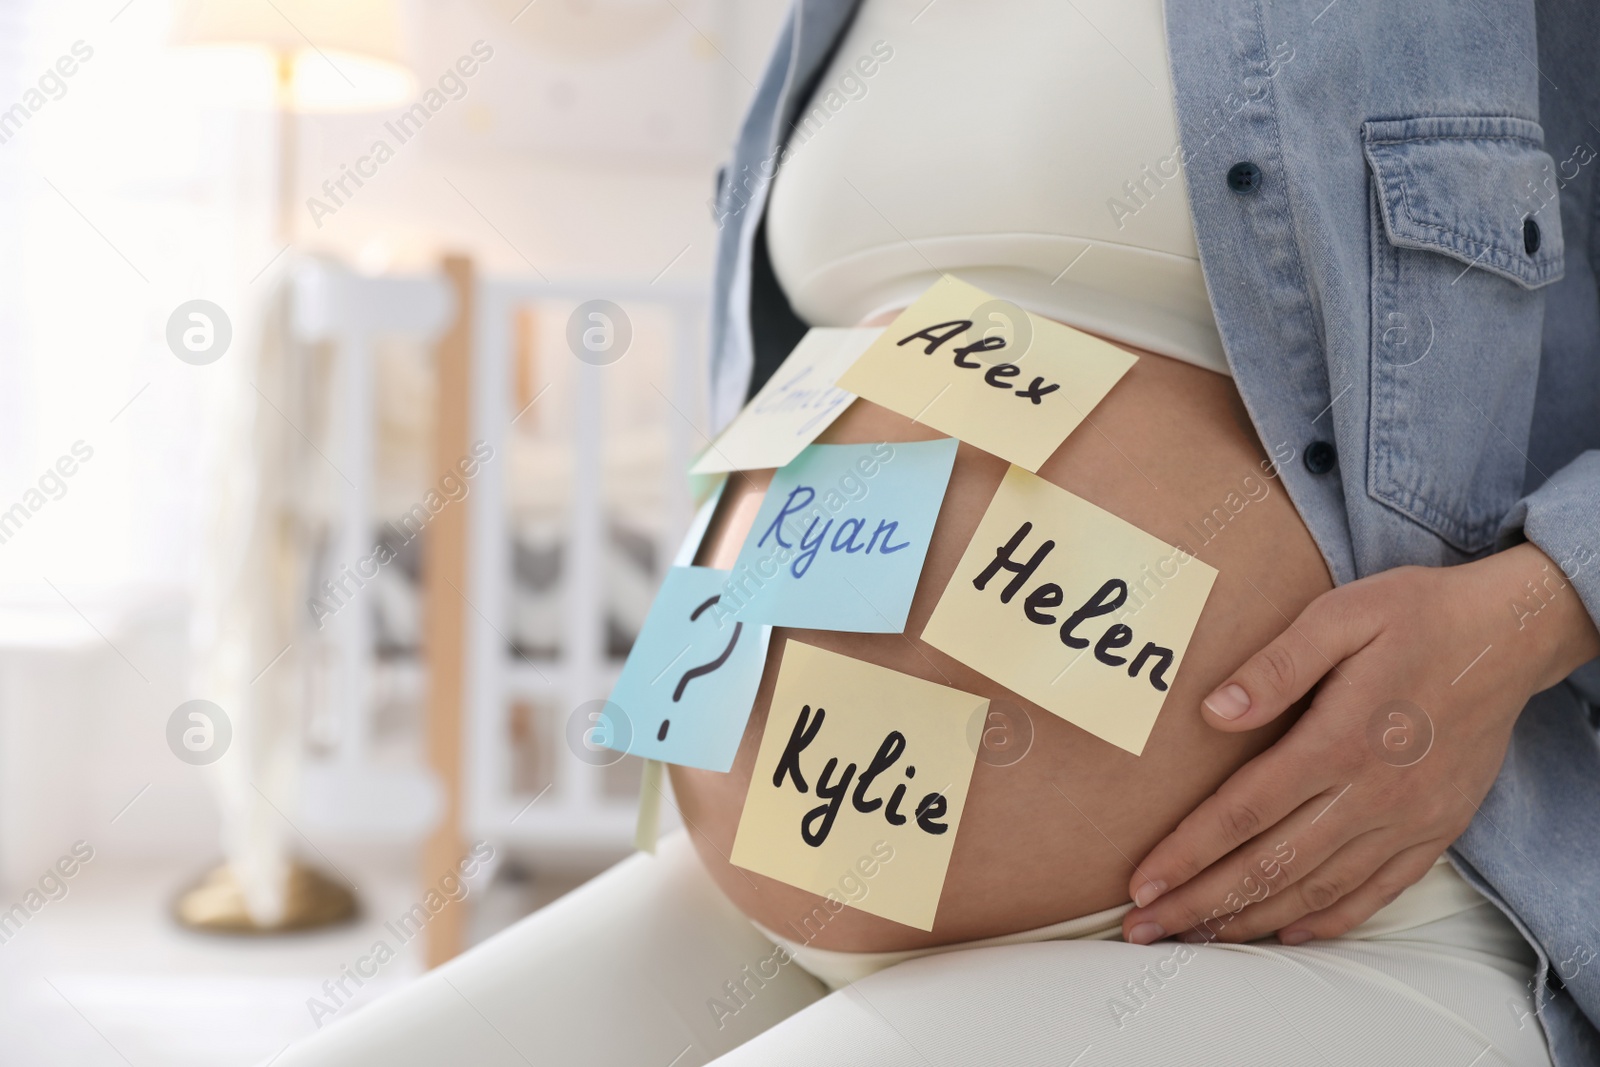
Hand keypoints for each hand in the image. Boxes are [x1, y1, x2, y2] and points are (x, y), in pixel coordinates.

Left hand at [1121, 542, 1599, 946]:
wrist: (1509, 636)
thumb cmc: (1415, 616)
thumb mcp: (1340, 615)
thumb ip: (1275, 665)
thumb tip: (1214, 711)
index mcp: (1338, 742)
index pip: (1244, 812)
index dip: (1188, 853)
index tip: (1142, 882)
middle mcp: (1372, 794)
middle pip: (1269, 865)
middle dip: (1200, 902)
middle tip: (1145, 929)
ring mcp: (1407, 821)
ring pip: (1316, 890)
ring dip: (1250, 919)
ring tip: (1196, 937)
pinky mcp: (1435, 831)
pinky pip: (1375, 893)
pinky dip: (1327, 920)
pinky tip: (1285, 932)